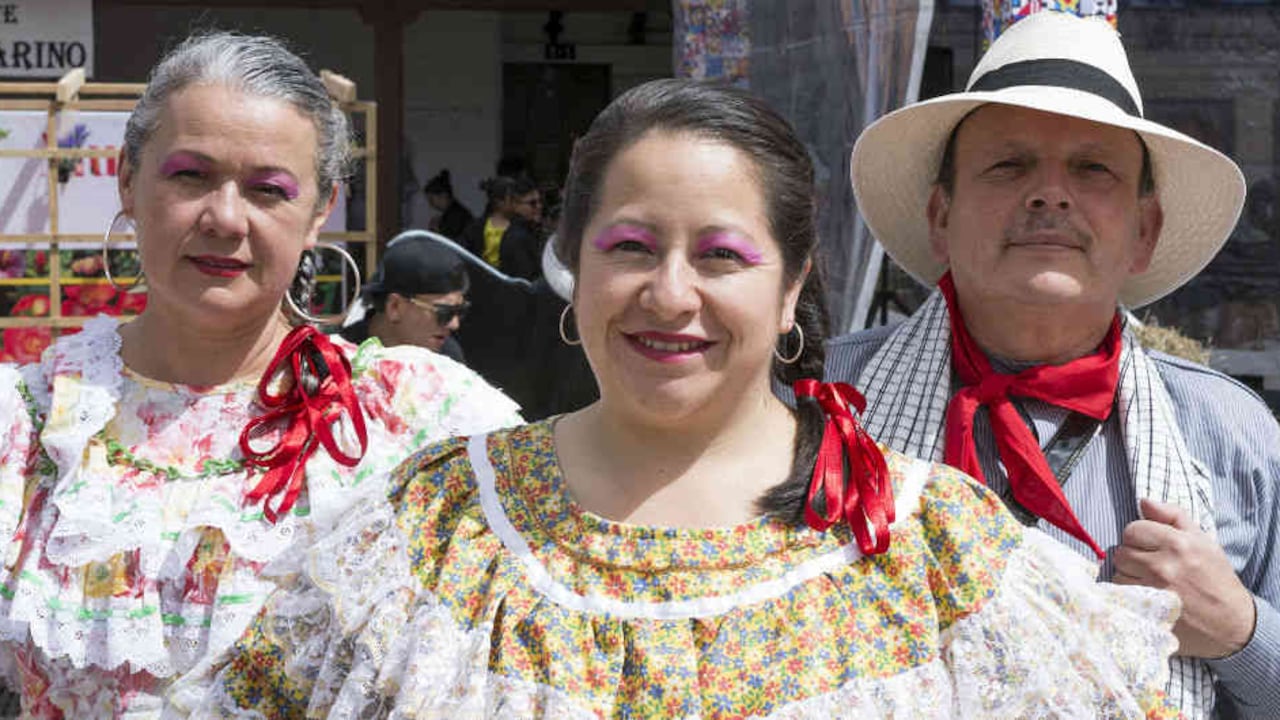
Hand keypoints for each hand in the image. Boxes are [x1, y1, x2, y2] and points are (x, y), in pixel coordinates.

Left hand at [1112, 498, 1255, 658]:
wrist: (1231, 623)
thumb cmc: (1215, 578)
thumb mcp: (1203, 540)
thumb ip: (1172, 516)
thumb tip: (1143, 501)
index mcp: (1178, 544)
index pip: (1132, 529)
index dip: (1139, 537)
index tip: (1150, 546)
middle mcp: (1163, 566)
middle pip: (1121, 552)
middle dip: (1132, 556)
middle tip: (1150, 566)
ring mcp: (1153, 591)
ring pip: (1117, 574)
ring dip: (1128, 577)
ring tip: (1148, 582)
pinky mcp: (1146, 612)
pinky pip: (1119, 595)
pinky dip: (1127, 594)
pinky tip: (1145, 596)